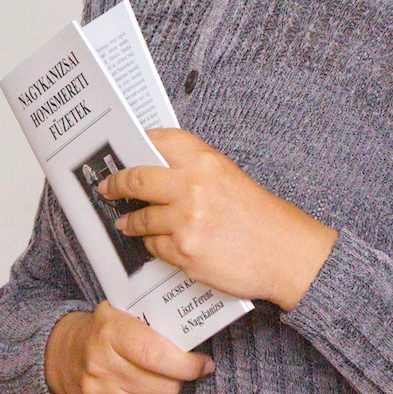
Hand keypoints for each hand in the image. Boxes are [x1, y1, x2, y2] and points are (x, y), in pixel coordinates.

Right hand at [44, 301, 213, 393]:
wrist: (63, 356)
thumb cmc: (104, 332)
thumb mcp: (125, 313)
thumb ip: (158, 324)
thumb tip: (198, 344)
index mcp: (109, 333)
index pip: (156, 355)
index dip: (186, 364)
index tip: (203, 364)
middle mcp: (100, 367)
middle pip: (161, 386)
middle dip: (180, 380)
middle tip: (180, 370)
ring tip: (164, 382)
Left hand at [99, 128, 337, 310]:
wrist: (284, 253)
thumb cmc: (260, 216)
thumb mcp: (228, 177)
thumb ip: (194, 170)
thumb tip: (156, 168)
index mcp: (206, 161)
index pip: (159, 140)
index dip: (136, 143)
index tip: (123, 151)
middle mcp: (192, 186)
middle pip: (136, 179)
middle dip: (115, 184)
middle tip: (107, 187)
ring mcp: (186, 220)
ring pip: (140, 219)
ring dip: (130, 222)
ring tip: (127, 222)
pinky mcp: (184, 252)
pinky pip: (153, 246)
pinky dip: (152, 245)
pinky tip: (157, 243)